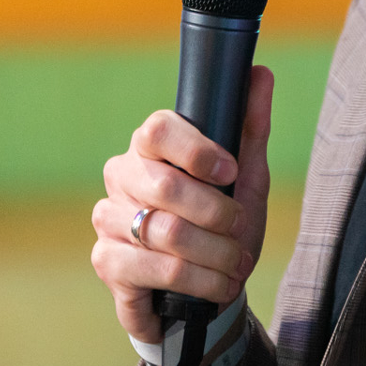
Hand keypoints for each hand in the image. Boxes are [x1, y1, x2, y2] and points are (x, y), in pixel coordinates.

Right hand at [91, 66, 271, 365]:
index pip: (158, 129)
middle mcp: (122, 176)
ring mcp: (108, 219)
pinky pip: (158, 269)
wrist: (207, 292)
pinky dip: (201, 281)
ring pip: (167, 233)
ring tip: (234, 262)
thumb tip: (259, 73)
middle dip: (218, 213)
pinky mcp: (107, 261)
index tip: (231, 171)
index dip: (198, 150)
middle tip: (239, 228)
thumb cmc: (222, 226)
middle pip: (165, 185)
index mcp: (150, 147)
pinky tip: (216, 285)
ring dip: (216, 253)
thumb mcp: (246, 178)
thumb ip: (249, 127)